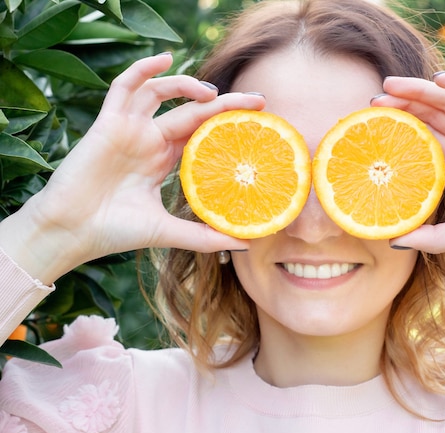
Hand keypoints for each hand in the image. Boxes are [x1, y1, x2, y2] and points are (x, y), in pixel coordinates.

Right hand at [0, 54, 264, 282]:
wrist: (71, 232)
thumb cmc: (115, 232)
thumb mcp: (168, 232)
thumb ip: (204, 237)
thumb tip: (244, 245)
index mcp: (163, 160)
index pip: (201, 134)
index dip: (226, 125)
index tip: (258, 122)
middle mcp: (149, 141)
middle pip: (191, 111)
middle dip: (224, 104)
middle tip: (257, 100)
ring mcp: (129, 130)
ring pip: (160, 93)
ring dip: (186, 85)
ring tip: (214, 93)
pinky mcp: (108, 124)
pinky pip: (124, 87)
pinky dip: (142, 70)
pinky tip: (164, 60)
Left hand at [372, 69, 444, 263]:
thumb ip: (434, 238)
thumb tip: (394, 241)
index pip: (425, 141)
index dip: (401, 133)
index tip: (375, 131)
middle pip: (432, 117)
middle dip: (403, 107)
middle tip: (374, 102)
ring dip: (421, 91)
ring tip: (390, 86)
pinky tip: (440, 80)